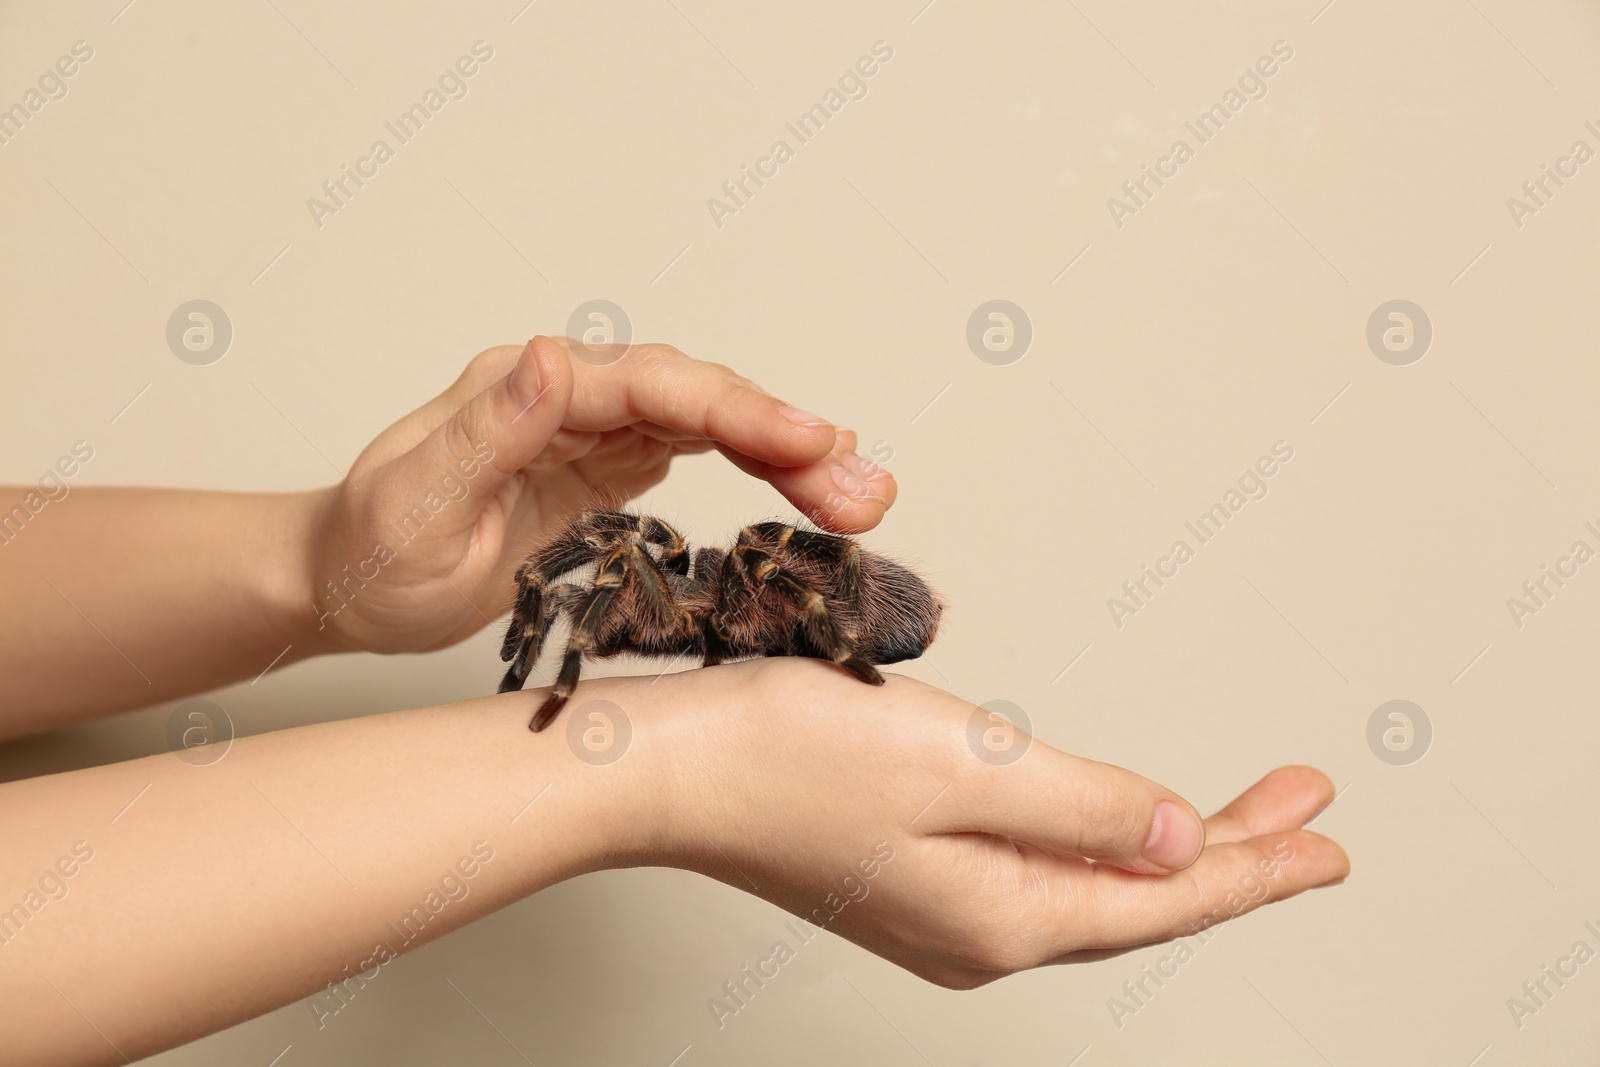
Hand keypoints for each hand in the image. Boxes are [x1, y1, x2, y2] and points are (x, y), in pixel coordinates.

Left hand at [302, 337, 896, 653]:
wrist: (353, 584)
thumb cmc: (374, 552)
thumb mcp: (416, 503)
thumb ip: (485, 431)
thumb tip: (551, 353)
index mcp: (527, 387)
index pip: (652, 384)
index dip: (736, 408)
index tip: (810, 441)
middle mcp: (573, 393)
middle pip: (702, 398)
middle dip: (790, 439)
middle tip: (867, 492)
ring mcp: (600, 428)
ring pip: (717, 424)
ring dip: (794, 458)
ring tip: (867, 499)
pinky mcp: (616, 467)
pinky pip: (706, 455)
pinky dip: (763, 474)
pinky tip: (814, 491)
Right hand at [634, 659, 1348, 988]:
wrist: (672, 768)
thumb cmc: (787, 755)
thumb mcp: (964, 766)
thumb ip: (1086, 806)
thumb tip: (1175, 840)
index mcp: (1004, 914)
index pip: (1168, 898)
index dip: (1258, 864)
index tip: (1329, 840)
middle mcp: (980, 932)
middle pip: (1139, 898)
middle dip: (1231, 848)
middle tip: (1307, 807)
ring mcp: (944, 911)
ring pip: (1093, 885)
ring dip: (1167, 843)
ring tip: (1236, 812)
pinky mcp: (913, 878)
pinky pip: (1042, 872)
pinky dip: (1100, 843)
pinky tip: (1115, 827)